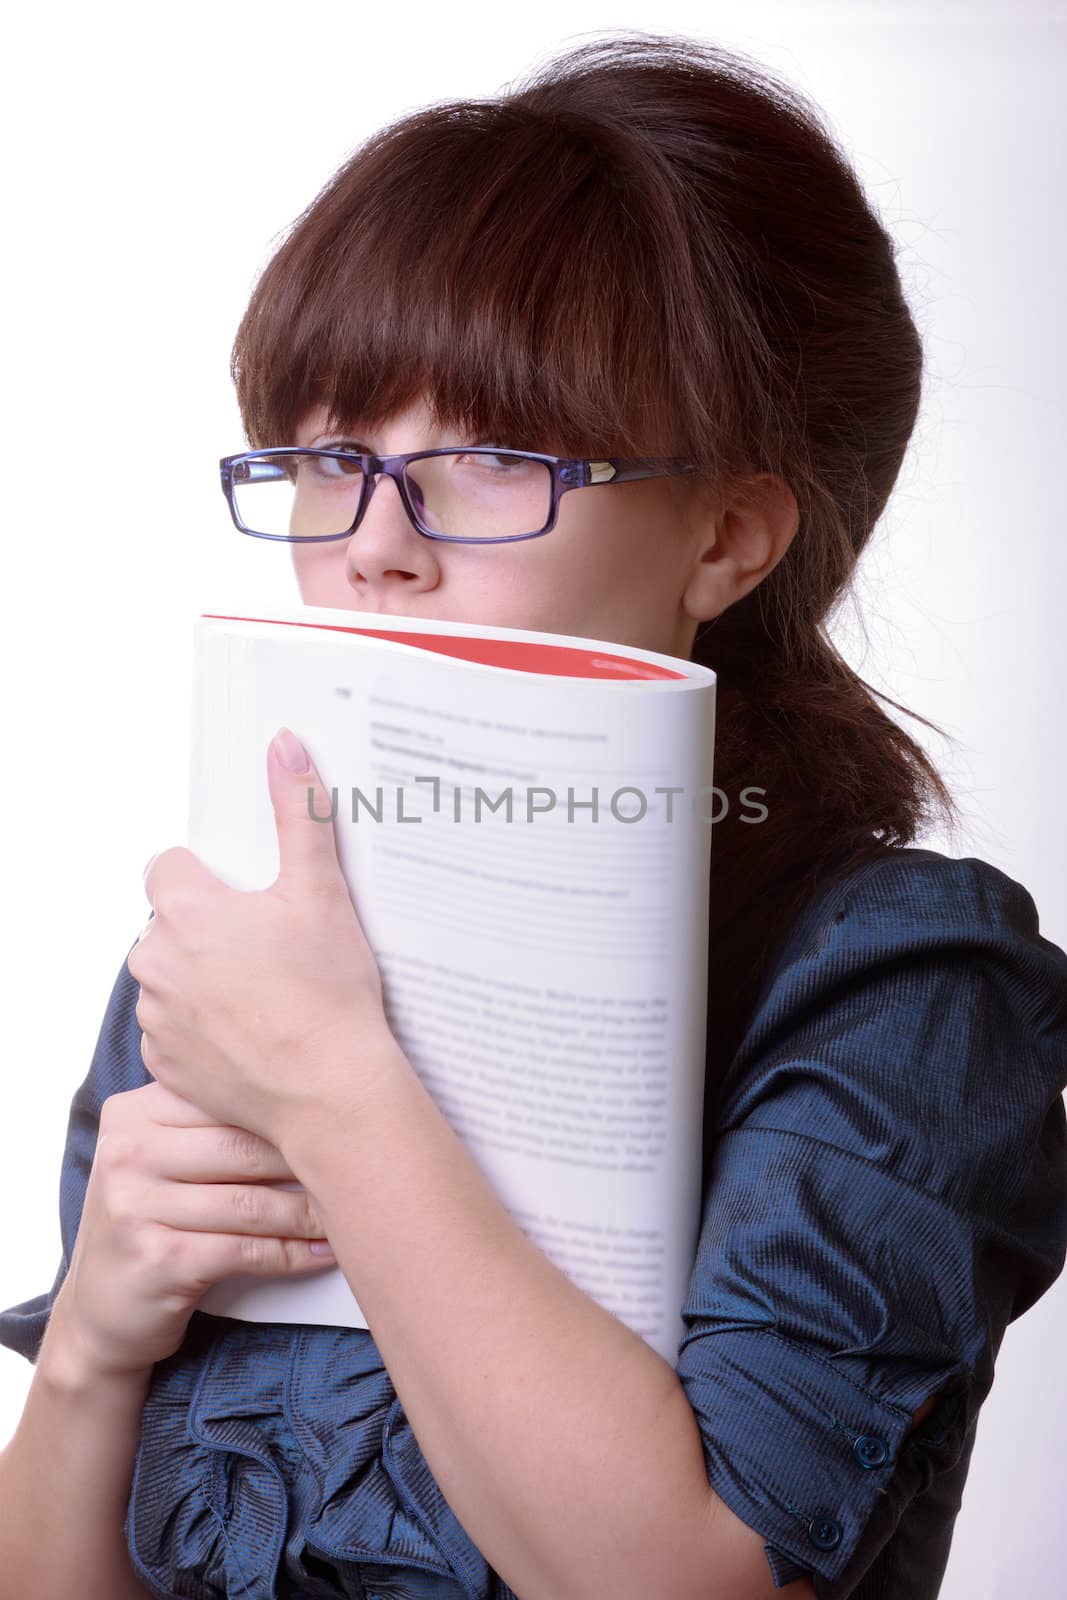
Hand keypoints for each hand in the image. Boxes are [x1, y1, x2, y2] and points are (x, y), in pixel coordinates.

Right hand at [48, 1081, 335, 1380]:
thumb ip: (211, 1121)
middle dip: (311, 1156)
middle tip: (366, 1158)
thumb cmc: (151, 1223)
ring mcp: (135, 1206)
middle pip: (244, 1146)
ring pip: (251, 1201)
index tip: (348, 1108)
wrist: (101, 1314)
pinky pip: (245, 1250)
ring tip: (354, 1209)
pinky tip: (324, 1251)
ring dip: (311, 1210)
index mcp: (134, 1111)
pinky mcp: (155, 1259)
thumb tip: (314, 1094)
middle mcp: (128, 1151)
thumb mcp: (162, 1159)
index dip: (292, 1105)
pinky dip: (293, 1253)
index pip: (227, 1097)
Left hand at [128, 726, 396, 1148]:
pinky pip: (175, 1030)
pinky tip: (252, 1034)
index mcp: (186, 910)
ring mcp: (157, 1016)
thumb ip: (300, 813)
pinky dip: (204, 1029)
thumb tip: (285, 745)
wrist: (329, 1090)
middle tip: (270, 949)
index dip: (207, 879)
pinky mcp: (164, 1063)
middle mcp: (156, 960)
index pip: (168, 866)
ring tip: (267, 996)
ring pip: (170, 977)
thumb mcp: (321, 891)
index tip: (247, 900)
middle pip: (169, 924)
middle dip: (208, 930)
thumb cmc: (328, 990)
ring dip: (203, 979)